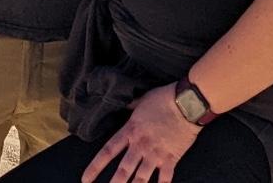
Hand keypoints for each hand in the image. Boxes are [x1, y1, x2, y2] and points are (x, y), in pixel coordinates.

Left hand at [82, 83, 201, 182]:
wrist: (186, 103)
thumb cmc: (163, 98)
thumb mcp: (142, 100)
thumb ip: (131, 106)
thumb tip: (123, 105)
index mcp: (131, 130)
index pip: (108, 151)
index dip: (95, 167)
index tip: (85, 179)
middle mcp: (140, 146)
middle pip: (123, 171)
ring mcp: (156, 154)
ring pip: (141, 179)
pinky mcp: (171, 159)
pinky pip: (164, 180)